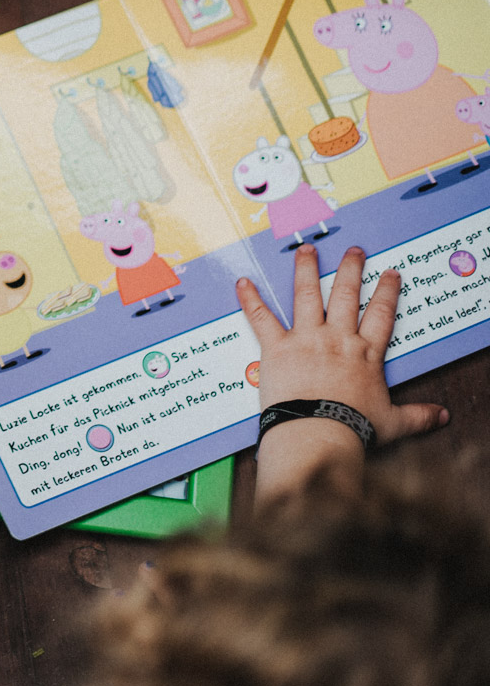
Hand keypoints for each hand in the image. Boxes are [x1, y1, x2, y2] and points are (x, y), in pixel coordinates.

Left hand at [236, 245, 447, 502]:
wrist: (319, 435)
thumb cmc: (354, 429)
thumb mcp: (394, 422)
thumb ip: (418, 415)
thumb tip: (442, 417)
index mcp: (367, 353)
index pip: (382, 314)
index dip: (388, 291)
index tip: (391, 273)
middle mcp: (338, 339)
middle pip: (347, 295)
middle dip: (351, 269)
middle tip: (354, 250)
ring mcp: (306, 339)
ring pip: (307, 295)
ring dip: (306, 270)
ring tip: (305, 250)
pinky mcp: (277, 348)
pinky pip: (260, 318)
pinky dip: (250, 299)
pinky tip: (242, 282)